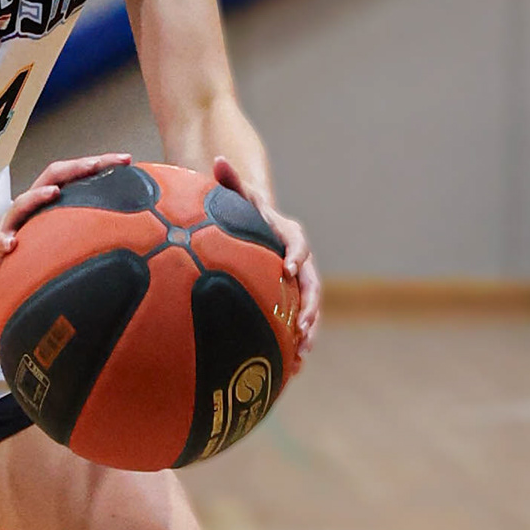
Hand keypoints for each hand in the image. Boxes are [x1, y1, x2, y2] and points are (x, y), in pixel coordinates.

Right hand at [0, 153, 134, 281]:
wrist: (6, 279)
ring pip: (21, 205)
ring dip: (37, 196)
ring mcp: (13, 225)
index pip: (77, 174)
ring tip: (53, 193)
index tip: (127, 159)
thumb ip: (97, 229)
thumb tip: (143, 231)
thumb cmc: (45, 255)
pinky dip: (4, 241)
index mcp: (53, 201)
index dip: (100, 164)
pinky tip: (12, 244)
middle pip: (50, 177)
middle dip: (73, 168)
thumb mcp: (72, 239)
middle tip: (95, 164)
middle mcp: (32, 207)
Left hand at [212, 154, 319, 356]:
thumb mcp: (233, 192)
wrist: (246, 224)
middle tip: (305, 328)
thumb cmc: (237, 208)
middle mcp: (297, 259)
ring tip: (300, 358)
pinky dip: (292, 344)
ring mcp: (294, 282)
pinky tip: (286, 371)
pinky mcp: (285, 298)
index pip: (298, 243)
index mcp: (287, 234)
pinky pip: (292, 322)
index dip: (297, 254)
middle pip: (311, 284)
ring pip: (307, 308)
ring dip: (308, 333)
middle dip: (311, 307)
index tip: (288, 268)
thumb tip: (218, 158)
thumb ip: (228, 179)